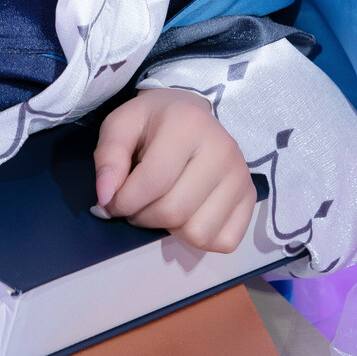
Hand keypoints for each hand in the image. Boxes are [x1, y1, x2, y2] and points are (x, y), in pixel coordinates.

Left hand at [94, 89, 256, 252]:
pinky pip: (223, 242)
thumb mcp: (121, 125)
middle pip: (175, 212)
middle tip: (134, 204)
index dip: (123, 201)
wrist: (191, 113)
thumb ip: (108, 158)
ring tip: (161, 205)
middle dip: (142, 217)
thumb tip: (105, 197)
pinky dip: (198, 237)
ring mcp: (242, 175)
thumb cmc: (153, 122)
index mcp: (188, 123)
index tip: (111, 200)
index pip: (152, 182)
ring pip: (198, 233)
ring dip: (169, 229)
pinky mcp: (251, 197)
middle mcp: (223, 149)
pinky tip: (187, 213)